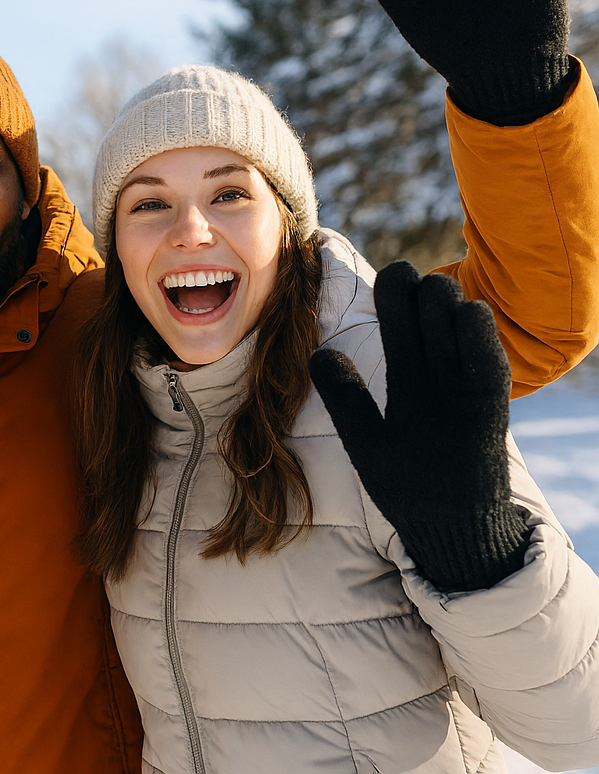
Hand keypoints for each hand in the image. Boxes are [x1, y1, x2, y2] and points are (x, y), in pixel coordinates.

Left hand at [309, 261, 527, 591]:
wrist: (448, 532)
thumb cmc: (405, 486)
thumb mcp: (365, 440)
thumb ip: (346, 399)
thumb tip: (319, 354)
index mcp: (409, 382)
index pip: (403, 330)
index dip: (395, 299)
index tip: (388, 276)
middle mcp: (439, 383)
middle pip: (430, 325)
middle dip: (418, 296)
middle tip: (404, 275)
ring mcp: (465, 396)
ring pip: (458, 338)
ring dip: (446, 309)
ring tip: (434, 287)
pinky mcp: (489, 415)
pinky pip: (488, 371)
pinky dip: (480, 342)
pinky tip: (471, 313)